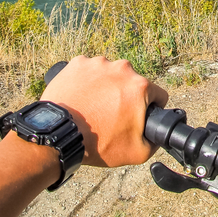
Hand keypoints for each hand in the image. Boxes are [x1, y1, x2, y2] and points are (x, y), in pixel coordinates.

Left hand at [41, 55, 168, 167]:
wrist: (59, 135)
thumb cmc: (97, 143)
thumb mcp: (137, 153)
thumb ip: (155, 142)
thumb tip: (159, 135)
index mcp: (140, 86)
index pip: (158, 95)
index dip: (151, 109)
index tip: (137, 117)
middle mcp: (122, 68)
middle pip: (132, 83)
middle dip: (126, 97)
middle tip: (111, 115)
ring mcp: (98, 63)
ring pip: (110, 75)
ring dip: (106, 87)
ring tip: (92, 107)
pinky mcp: (78, 63)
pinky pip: (88, 71)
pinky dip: (87, 81)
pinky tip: (81, 97)